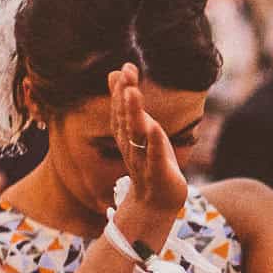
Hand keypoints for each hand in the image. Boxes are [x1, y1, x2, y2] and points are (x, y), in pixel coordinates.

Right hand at [108, 63, 187, 241]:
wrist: (155, 205)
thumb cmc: (150, 162)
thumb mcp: (140, 131)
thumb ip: (127, 106)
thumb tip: (115, 72)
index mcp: (127, 137)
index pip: (120, 111)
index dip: (121, 90)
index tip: (124, 68)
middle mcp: (132, 146)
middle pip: (125, 120)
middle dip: (124, 97)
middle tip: (125, 74)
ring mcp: (143, 160)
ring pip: (136, 136)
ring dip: (134, 114)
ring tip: (133, 93)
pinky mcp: (158, 173)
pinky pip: (154, 157)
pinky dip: (153, 143)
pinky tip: (154, 127)